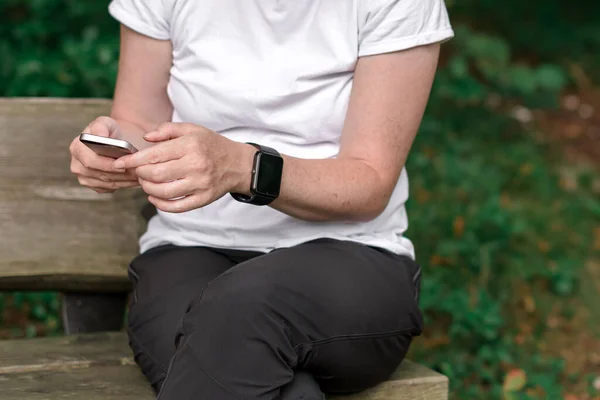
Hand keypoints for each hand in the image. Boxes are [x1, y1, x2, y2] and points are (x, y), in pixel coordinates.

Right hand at [69, 117, 139, 192]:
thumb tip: (100, 136)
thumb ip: (101, 127)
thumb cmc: (111, 131)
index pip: (90, 161)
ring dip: (124, 181)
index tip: (123, 164)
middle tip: (136, 172)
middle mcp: (77, 165)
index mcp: (77, 148)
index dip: (107, 164)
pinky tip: (134, 179)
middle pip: (99, 175)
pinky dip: (123, 185)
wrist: (117, 141)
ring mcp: (84, 178)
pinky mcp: (94, 186)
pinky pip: (110, 188)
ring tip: (139, 175)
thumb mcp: (106, 123)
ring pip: (106, 183)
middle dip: (119, 174)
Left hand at [113, 123, 252, 212]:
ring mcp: (200, 184)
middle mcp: (195, 165)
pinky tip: (154, 197)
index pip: (154, 155)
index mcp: (190, 146)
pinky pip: (177, 206)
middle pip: (156, 175)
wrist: (238, 164)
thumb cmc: (212, 145)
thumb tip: (146, 139)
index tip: (120, 163)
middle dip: (139, 175)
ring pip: (163, 192)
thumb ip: (167, 130)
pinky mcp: (203, 199)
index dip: (133, 161)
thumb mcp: (193, 129)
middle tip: (136, 172)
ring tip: (145, 183)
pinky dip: (160, 204)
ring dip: (147, 189)